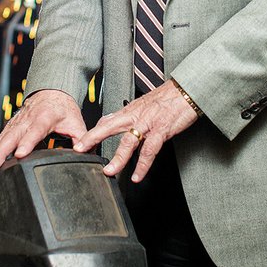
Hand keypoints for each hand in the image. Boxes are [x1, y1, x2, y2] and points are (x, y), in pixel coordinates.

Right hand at [0, 89, 85, 172]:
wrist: (52, 92)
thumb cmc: (64, 110)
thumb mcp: (76, 122)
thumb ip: (81, 138)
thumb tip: (83, 153)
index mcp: (44, 117)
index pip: (35, 131)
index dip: (27, 142)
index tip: (19, 154)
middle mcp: (27, 120)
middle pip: (12, 136)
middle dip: (1, 152)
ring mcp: (16, 123)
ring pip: (1, 139)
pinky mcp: (10, 128)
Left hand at [73, 80, 198, 182]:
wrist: (186, 91)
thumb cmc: (167, 98)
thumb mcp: (142, 103)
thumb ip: (126, 114)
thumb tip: (108, 120)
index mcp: (130, 110)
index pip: (106, 121)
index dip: (92, 133)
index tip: (80, 144)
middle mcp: (136, 116)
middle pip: (109, 127)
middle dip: (93, 138)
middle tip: (81, 150)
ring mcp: (148, 123)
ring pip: (128, 141)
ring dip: (118, 158)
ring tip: (109, 171)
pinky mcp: (161, 130)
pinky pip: (150, 150)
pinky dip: (143, 165)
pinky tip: (137, 175)